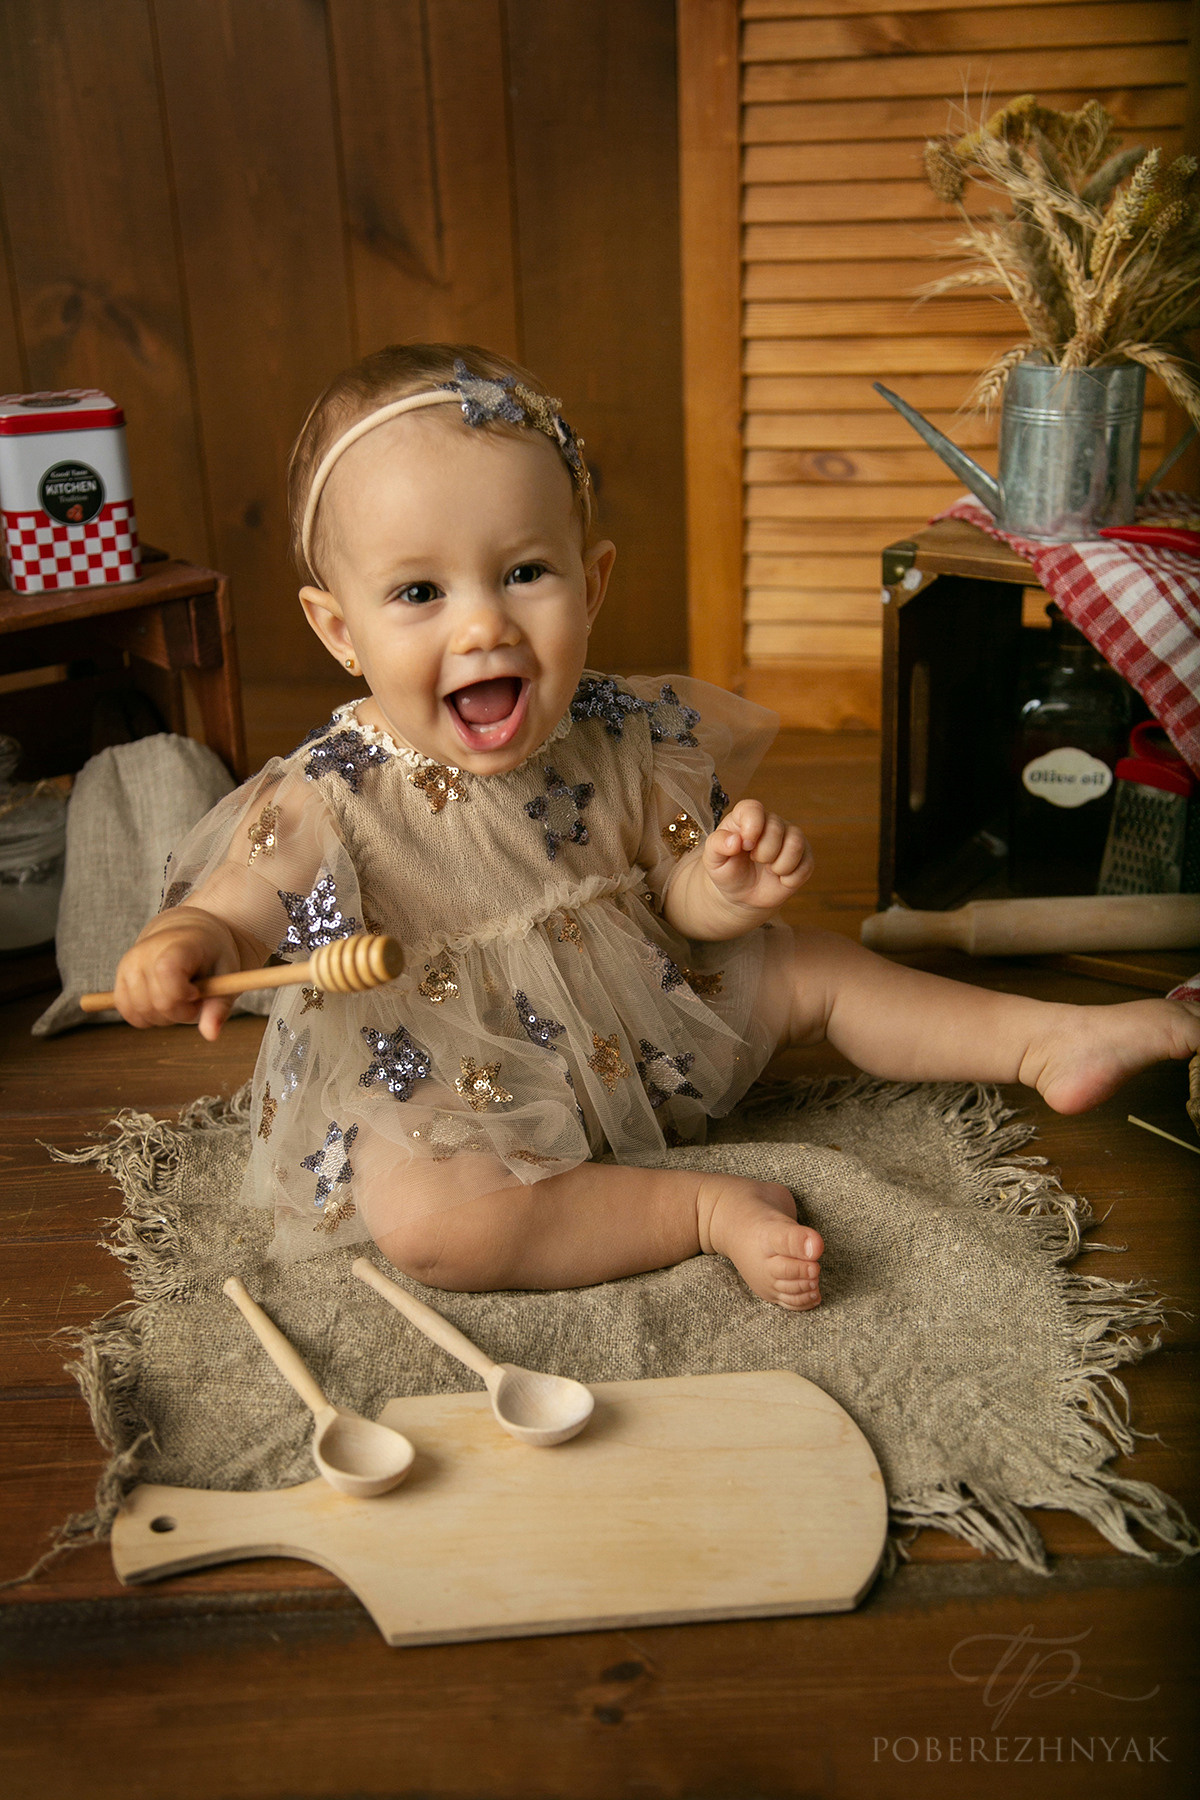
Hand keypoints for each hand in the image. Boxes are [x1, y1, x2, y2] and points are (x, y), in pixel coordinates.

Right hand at [113, 908, 245, 1040]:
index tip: (197, 992)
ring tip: (179, 997)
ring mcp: (128, 964)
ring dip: (164, 1017)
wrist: (188, 935)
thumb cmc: (211, 957)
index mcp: (177, 945)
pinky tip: (163, 1003)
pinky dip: (147, 1018)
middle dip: (181, 1012)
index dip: (183, 994)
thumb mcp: (226, 976)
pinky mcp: (119, 978)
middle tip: (195, 998)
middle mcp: (146, 952)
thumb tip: (211, 1036)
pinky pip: (129, 1013)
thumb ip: (219, 1006)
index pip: (166, 973)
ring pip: (141, 1012)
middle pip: (157, 1002)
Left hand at [701, 799, 813, 914]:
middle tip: (754, 860)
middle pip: (777, 829)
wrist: (743, 894)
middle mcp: (772, 822)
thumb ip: (717, 845)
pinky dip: (790, 879)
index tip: (744, 846)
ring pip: (796, 844)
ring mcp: (791, 838)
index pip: (754, 809)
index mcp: (747, 817)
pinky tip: (779, 878)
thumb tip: (735, 840)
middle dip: (763, 853)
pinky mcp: (805, 856)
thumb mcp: (713, 859)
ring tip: (768, 869)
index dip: (751, 828)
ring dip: (779, 865)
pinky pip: (806, 866)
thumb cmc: (727, 870)